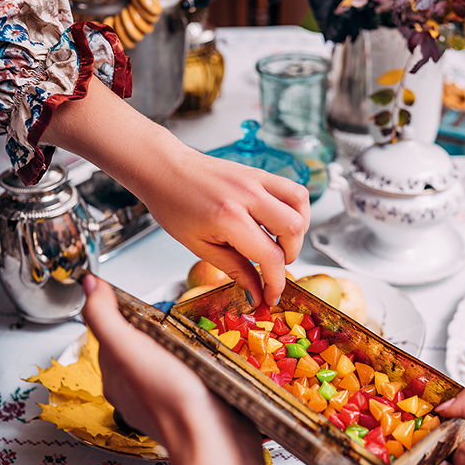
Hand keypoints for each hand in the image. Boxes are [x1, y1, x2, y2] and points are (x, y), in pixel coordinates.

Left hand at [81, 275, 270, 464]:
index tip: (134, 293)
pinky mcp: (192, 399)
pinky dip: (194, 357)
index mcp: (115, 374)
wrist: (213, 438)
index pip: (109, 331)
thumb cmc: (172, 397)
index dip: (120, 308)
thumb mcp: (130, 349)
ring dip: (175, 339)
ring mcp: (165, 394)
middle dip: (150, 323)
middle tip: (165, 308)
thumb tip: (89, 285)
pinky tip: (206, 353)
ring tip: (188, 327)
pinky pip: (187, 369)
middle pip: (138, 343)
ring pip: (164, 356)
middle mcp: (136, 387)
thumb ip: (106, 317)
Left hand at [137, 144, 309, 307]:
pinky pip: (293, 189)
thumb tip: (256, 293)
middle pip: (293, 229)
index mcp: (229, 217)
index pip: (270, 256)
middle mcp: (248, 195)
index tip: (271, 295)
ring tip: (281, 243)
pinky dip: (295, 209)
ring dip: (298, 230)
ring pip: (300, 204)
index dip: (276, 283)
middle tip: (274, 267)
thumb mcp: (200, 247)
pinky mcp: (259, 173)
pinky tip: (280, 222)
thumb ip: (235, 270)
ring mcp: (256, 180)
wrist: (164, 169)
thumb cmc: (173, 204)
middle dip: (290, 256)